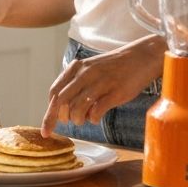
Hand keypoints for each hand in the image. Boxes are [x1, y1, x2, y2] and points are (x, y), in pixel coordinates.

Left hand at [40, 37, 164, 135]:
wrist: (140, 58)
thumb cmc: (113, 68)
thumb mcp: (89, 69)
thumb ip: (75, 84)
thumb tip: (61, 109)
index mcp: (76, 68)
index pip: (55, 92)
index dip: (49, 112)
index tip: (47, 128)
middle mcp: (85, 74)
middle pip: (61, 102)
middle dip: (57, 119)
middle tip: (68, 123)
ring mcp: (100, 83)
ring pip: (77, 109)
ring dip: (78, 120)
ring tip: (85, 119)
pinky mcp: (114, 93)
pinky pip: (96, 112)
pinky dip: (93, 119)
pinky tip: (97, 117)